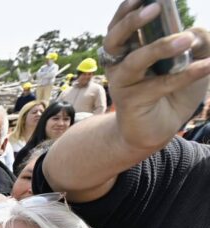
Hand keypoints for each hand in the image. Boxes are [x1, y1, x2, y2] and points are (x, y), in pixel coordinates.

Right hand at [103, 0, 209, 148]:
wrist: (158, 129)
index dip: (127, 8)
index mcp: (127, 48)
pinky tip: (207, 65)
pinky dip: (187, 74)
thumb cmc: (170, 91)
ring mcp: (123, 82)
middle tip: (155, 9)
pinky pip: (160, 85)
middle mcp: (119, 63)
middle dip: (132, 22)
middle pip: (115, 38)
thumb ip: (198, 42)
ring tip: (186, 39)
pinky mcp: (131, 101)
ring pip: (135, 61)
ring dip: (159, 47)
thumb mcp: (191, 60)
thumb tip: (196, 32)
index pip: (120, 23)